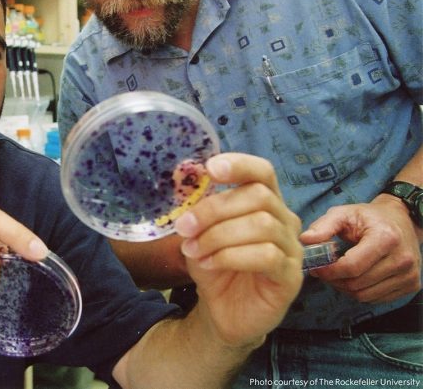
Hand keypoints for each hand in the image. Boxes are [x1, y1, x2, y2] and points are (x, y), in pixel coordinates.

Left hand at [174, 153, 302, 346]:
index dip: (239, 165)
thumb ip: (196, 207)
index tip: (210, 169)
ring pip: (262, 225)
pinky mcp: (291, 277)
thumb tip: (183, 178)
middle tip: (184, 227)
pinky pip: (266, 256)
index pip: (262, 172)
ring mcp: (292, 249)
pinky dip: (230, 256)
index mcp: (265, 202)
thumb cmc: (215, 265)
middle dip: (214, 209)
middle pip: (258, 196)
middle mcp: (284, 220)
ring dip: (219, 235)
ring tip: (194, 249)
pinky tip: (209, 264)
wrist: (222, 310)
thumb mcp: (199, 232)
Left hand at [300, 198, 421, 302]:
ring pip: (365, 295)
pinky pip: (376, 298)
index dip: (329, 271)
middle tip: (323, 271)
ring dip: (345, 288)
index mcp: (385, 238)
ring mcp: (409, 275)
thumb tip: (305, 240)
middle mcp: (402, 259)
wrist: (402, 219)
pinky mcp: (411, 285)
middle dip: (334, 280)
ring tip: (338, 273)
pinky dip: (360, 291)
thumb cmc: (368, 217)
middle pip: (357, 284)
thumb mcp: (344, 214)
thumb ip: (323, 226)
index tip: (317, 267)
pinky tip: (355, 277)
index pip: (352, 267)